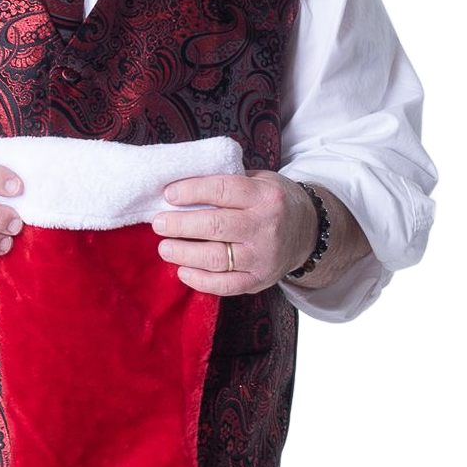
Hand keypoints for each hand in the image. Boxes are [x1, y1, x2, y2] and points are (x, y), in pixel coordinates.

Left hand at [152, 171, 317, 296]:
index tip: (168, 194)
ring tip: (164, 247)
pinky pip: (225, 285)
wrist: (308, 232)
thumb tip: (181, 186)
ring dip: (184, 253)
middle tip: (158, 223)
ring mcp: (263, 256)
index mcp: (265, 196)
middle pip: (215, 226)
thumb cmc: (272, 201)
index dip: (192, 191)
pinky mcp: (260, 280)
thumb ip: (227, 183)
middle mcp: (266, 227)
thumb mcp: (259, 181)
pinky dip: (200, 280)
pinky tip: (182, 271)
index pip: (223, 190)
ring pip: (216, 258)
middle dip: (180, 225)